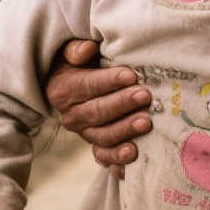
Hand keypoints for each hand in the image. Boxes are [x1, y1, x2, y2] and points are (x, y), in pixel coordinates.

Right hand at [44, 39, 151, 178]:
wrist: (77, 87)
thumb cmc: (83, 64)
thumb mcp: (73, 52)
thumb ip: (76, 49)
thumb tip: (86, 49)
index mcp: (63, 90)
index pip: (85, 86)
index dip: (108, 81)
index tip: (131, 75)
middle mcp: (71, 116)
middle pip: (96, 113)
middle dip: (122, 104)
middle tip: (145, 96)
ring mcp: (85, 134)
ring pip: (102, 136)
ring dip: (125, 131)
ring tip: (146, 122)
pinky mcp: (98, 147)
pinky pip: (105, 157)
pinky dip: (118, 160)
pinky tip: (134, 156)